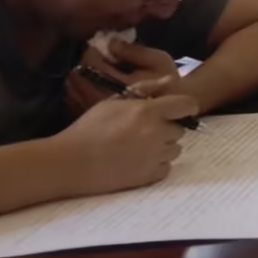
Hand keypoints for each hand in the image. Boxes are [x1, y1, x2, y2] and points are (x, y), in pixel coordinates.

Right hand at [50, 91, 199, 195]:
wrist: (71, 162)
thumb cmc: (89, 128)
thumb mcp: (113, 101)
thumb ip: (145, 89)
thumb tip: (171, 81)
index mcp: (148, 112)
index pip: (187, 105)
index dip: (185, 106)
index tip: (177, 110)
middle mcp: (157, 133)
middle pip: (180, 129)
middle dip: (167, 128)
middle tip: (145, 130)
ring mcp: (155, 156)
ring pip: (175, 149)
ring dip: (164, 147)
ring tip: (140, 146)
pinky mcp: (149, 176)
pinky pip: (166, 167)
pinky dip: (157, 164)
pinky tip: (138, 161)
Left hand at [64, 39, 182, 115]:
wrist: (171, 110)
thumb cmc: (168, 84)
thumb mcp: (158, 61)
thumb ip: (135, 52)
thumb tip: (112, 44)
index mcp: (118, 82)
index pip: (92, 62)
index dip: (93, 51)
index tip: (101, 48)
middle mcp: (103, 96)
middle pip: (77, 75)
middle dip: (84, 64)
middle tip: (97, 60)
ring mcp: (96, 108)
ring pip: (73, 88)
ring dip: (80, 77)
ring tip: (96, 73)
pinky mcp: (95, 116)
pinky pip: (75, 100)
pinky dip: (78, 91)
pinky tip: (94, 87)